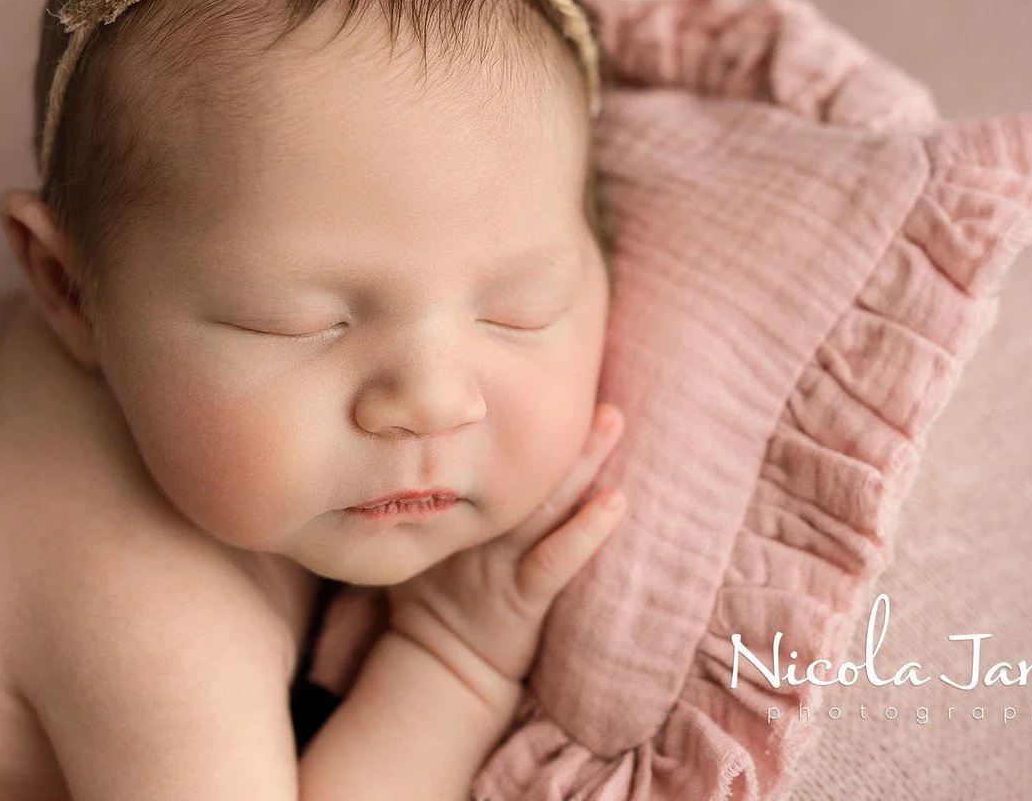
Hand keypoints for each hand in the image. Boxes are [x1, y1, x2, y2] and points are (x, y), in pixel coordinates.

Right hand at [383, 403, 628, 704]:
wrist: (438, 664)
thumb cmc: (433, 594)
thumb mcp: (415, 528)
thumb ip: (422, 483)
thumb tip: (420, 426)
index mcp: (451, 503)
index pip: (483, 447)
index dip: (511, 411)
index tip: (535, 368)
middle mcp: (475, 525)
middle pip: (519, 465)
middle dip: (554, 421)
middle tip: (582, 375)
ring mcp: (499, 561)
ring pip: (545, 503)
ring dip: (583, 460)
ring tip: (612, 419)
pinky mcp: (522, 597)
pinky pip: (555, 562)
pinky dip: (587, 531)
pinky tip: (616, 503)